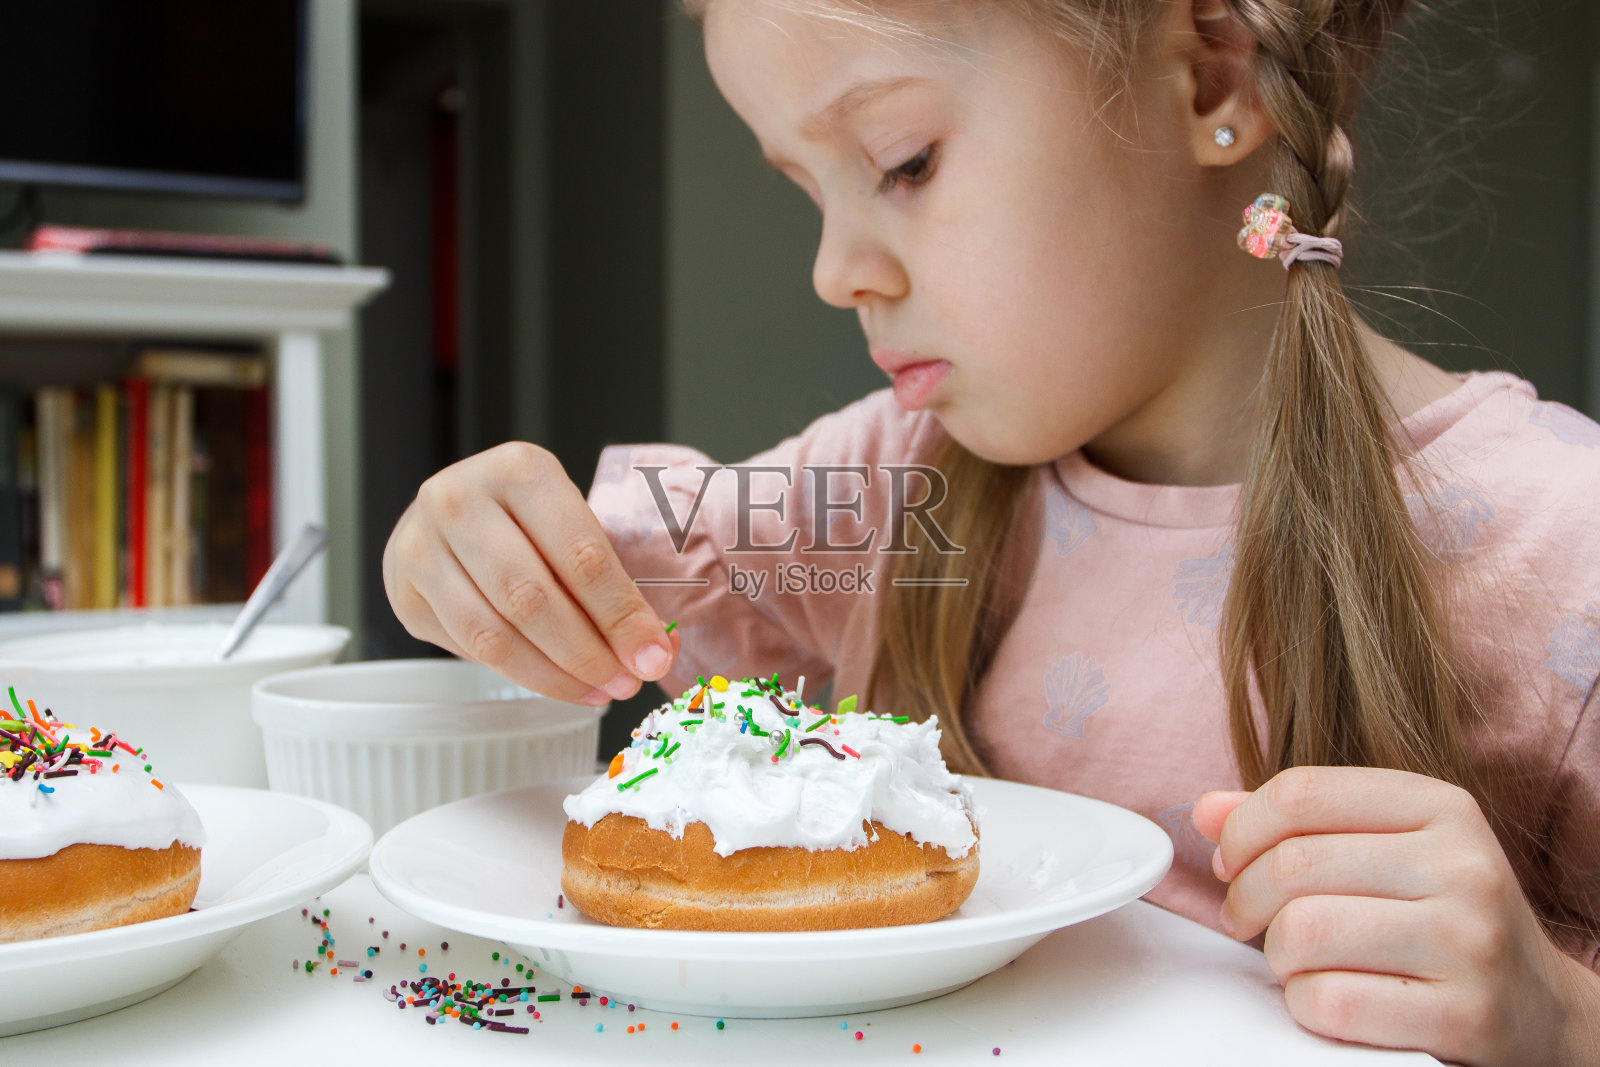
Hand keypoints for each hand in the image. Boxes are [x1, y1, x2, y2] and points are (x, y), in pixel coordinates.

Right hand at [382, 442, 677, 704]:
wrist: (449, 516)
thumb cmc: (527, 523)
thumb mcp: (573, 527)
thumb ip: (612, 583)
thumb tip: (653, 652)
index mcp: (520, 470)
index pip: (579, 553)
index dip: (620, 614)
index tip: (651, 655)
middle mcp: (460, 500)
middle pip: (532, 597)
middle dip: (588, 652)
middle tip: (625, 683)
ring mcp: (420, 545)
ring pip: (494, 633)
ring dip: (554, 675)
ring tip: (597, 691)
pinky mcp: (404, 591)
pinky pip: (468, 648)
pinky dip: (520, 675)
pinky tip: (556, 682)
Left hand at [1193, 766, 1599, 1064]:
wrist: (1542, 1010)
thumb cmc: (1444, 918)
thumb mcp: (1386, 847)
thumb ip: (1296, 822)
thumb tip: (1206, 810)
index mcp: (1440, 807)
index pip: (1301, 793)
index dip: (1242, 829)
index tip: (1230, 861)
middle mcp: (1462, 866)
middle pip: (1292, 863)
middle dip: (1246, 899)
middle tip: (1247, 920)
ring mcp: (1468, 942)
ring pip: (1303, 932)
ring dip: (1277, 956)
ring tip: (1296, 960)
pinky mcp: (1462, 1015)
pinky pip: (1328, 1002)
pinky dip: (1305, 1004)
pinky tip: (1329, 999)